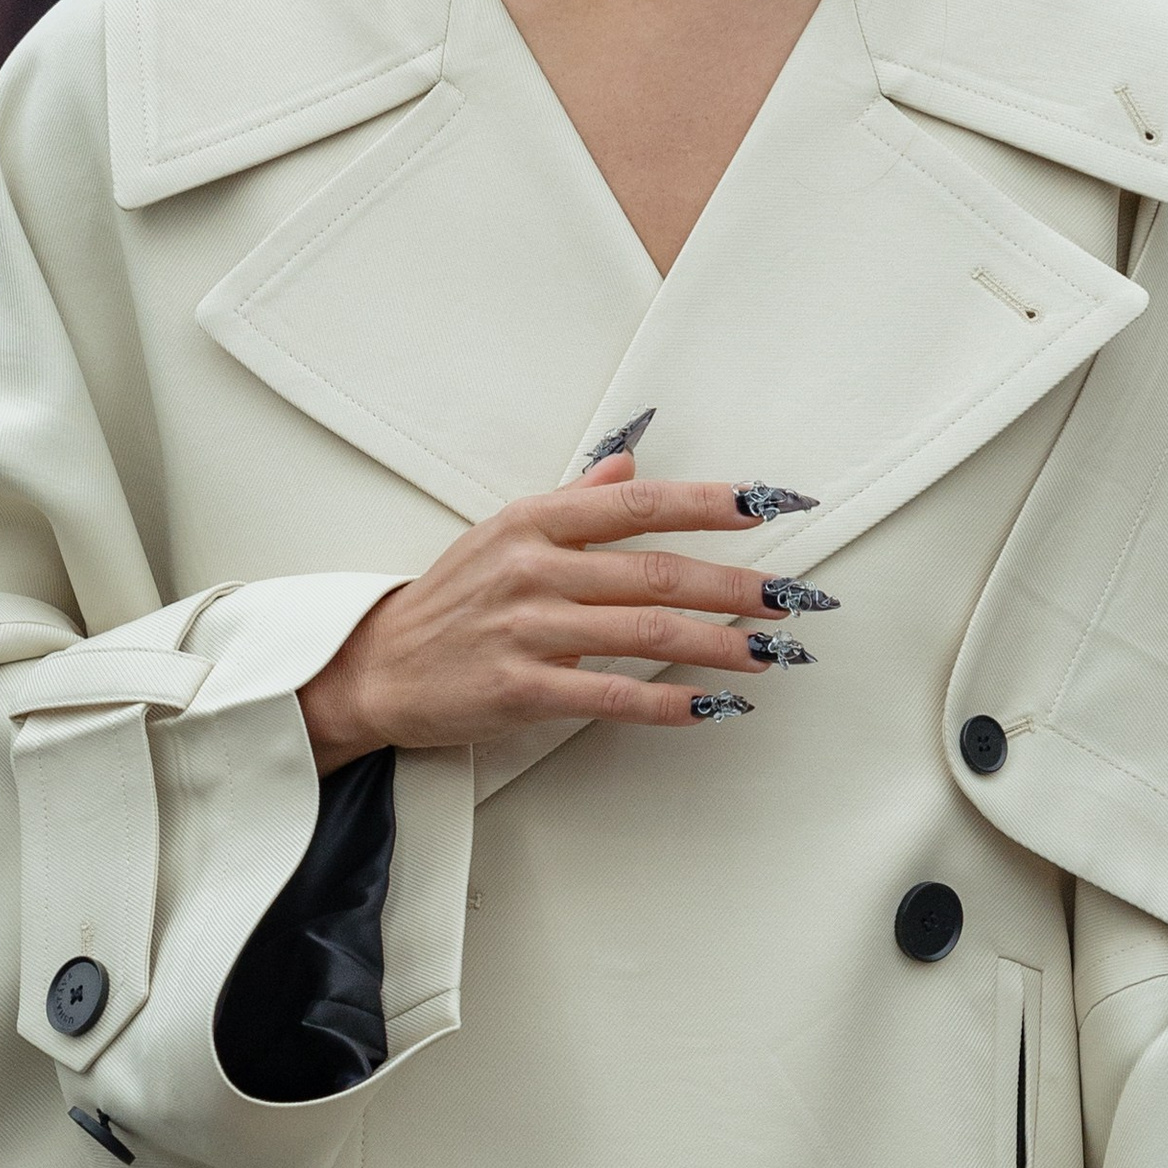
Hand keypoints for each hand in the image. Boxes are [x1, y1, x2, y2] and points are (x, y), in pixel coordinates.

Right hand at [298, 451, 825, 767]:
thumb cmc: (450, 599)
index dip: (708, 503)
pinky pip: (608, 694)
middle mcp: (532, 569)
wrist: (377, 667)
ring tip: (769, 652)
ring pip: (644, 632)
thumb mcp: (504, 532)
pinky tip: (709, 705)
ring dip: (717, 644)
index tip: (766, 505)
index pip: (637, 504)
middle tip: (791, 597)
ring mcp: (526, 630)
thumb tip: (631, 462)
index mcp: (533, 522)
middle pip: (655, 572)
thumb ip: (575, 501)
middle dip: (734, 584)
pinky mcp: (519, 688)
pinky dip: (666, 702)